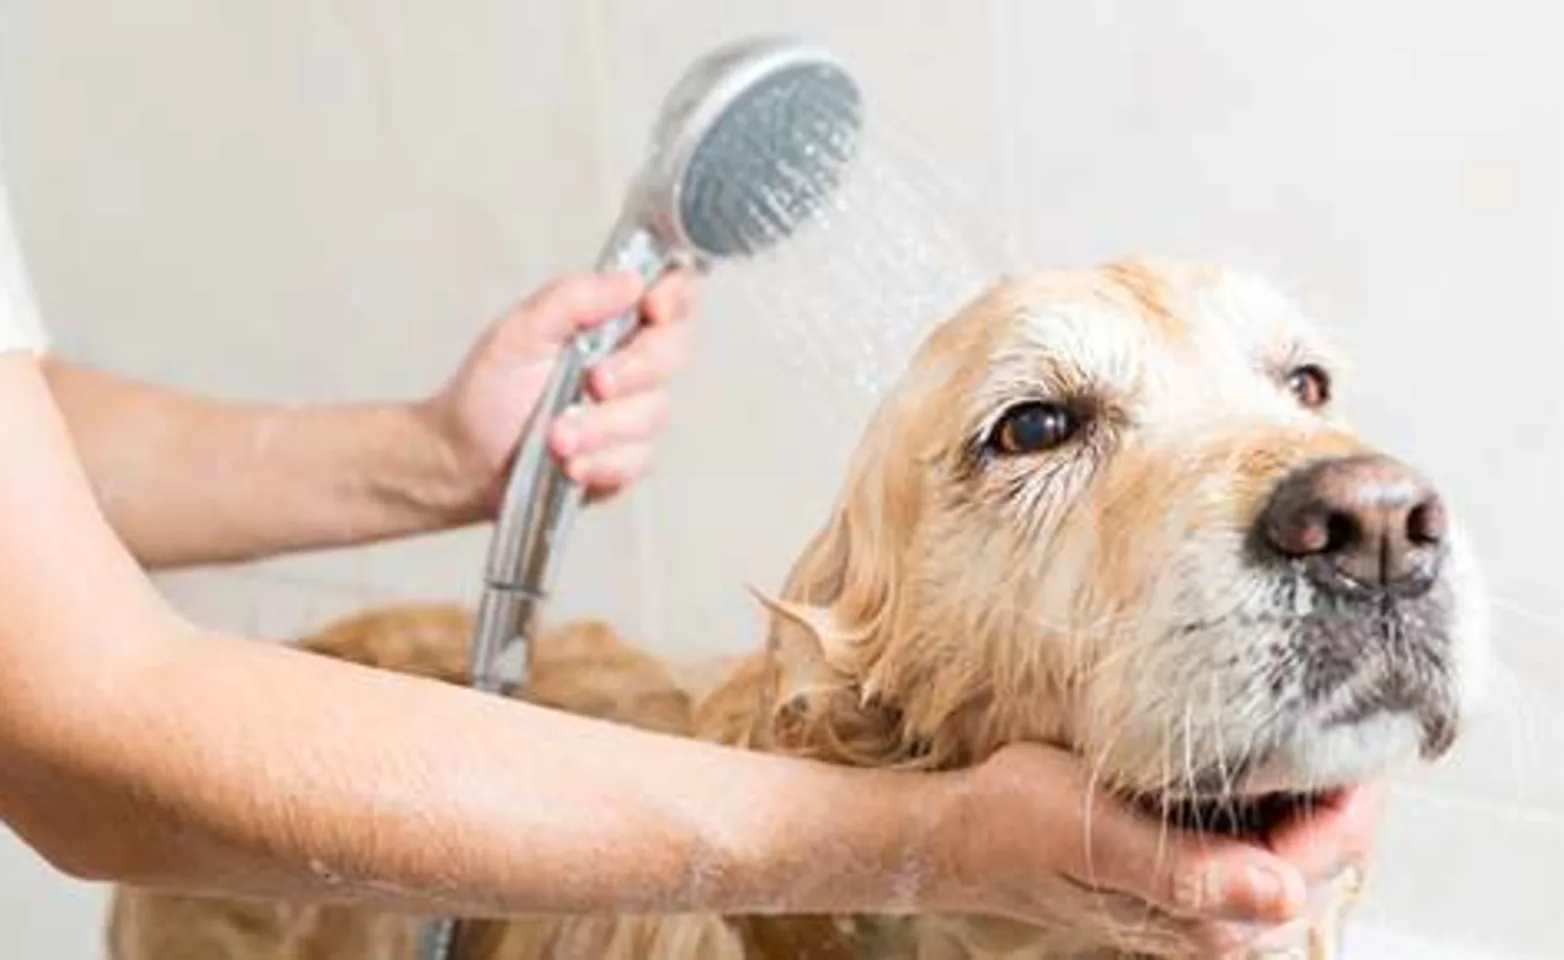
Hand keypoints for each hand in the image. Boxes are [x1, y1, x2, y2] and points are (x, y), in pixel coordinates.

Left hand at [421, 270, 694, 515]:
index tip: (653, 308)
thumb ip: (573, 298)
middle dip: (633, 369)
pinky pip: (639, 459)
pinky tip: (570, 463)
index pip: (670, 294)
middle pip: (675, 351)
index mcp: (609, 320)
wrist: (465, 460)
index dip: (676, 296)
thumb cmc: (489, 392)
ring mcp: (633, 412)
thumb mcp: (519, 332)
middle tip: (593, 382)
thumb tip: (630, 281)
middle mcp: (630, 362)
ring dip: (602, 426)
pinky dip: (601, 463)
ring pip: (654, 412)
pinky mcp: (627, 459)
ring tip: (556, 436)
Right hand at [928, 744, 1384, 956]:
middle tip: (1350, 703)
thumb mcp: (1097, 832)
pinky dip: (1274, 793)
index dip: (1357, 790)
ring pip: (1298, 842)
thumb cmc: (1019, 824)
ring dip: (1310, 787)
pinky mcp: (1190, 876)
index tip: (1373, 721)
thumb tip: (1283, 897)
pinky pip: (1261, 836)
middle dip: (1341, 785)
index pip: (1326, 854)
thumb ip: (1189, 872)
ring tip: (1315, 717)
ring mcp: (1206, 901)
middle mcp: (1220, 921)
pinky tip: (1260, 750)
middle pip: (1324, 852)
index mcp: (1209, 919)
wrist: (965, 833)